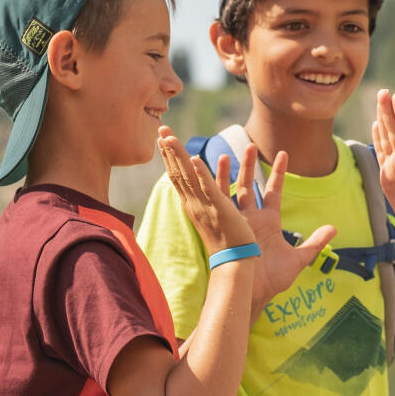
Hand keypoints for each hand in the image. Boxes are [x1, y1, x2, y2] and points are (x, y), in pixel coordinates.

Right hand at [156, 127, 254, 252]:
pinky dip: (202, 173)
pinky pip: (209, 188)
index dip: (170, 158)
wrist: (233, 265)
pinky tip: (195, 158)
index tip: (164, 141)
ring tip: (168, 136)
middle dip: (169, 150)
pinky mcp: (219, 209)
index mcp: (193, 205)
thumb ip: (209, 205)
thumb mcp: (213, 220)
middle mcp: (195, 204)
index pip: (178, 178)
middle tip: (160, 130)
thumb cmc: (229, 246)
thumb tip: (203, 197)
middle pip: (178, 173)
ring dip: (178, 155)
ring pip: (188, 177)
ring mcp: (205, 206)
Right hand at [225, 144, 336, 303]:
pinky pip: (217, 198)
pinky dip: (210, 182)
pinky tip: (204, 167)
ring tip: (228, 151)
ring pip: (232, 188)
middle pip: (249, 185)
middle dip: (250, 166)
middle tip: (251, 145)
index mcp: (268, 222)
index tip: (284, 154)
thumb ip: (316, 242)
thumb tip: (334, 229)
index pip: (274, 191)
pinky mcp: (224, 223)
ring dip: (232, 170)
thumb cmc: (273, 279)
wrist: (251, 291)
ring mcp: (237, 219)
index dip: (279, 173)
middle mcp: (251, 218)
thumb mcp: (299, 258)